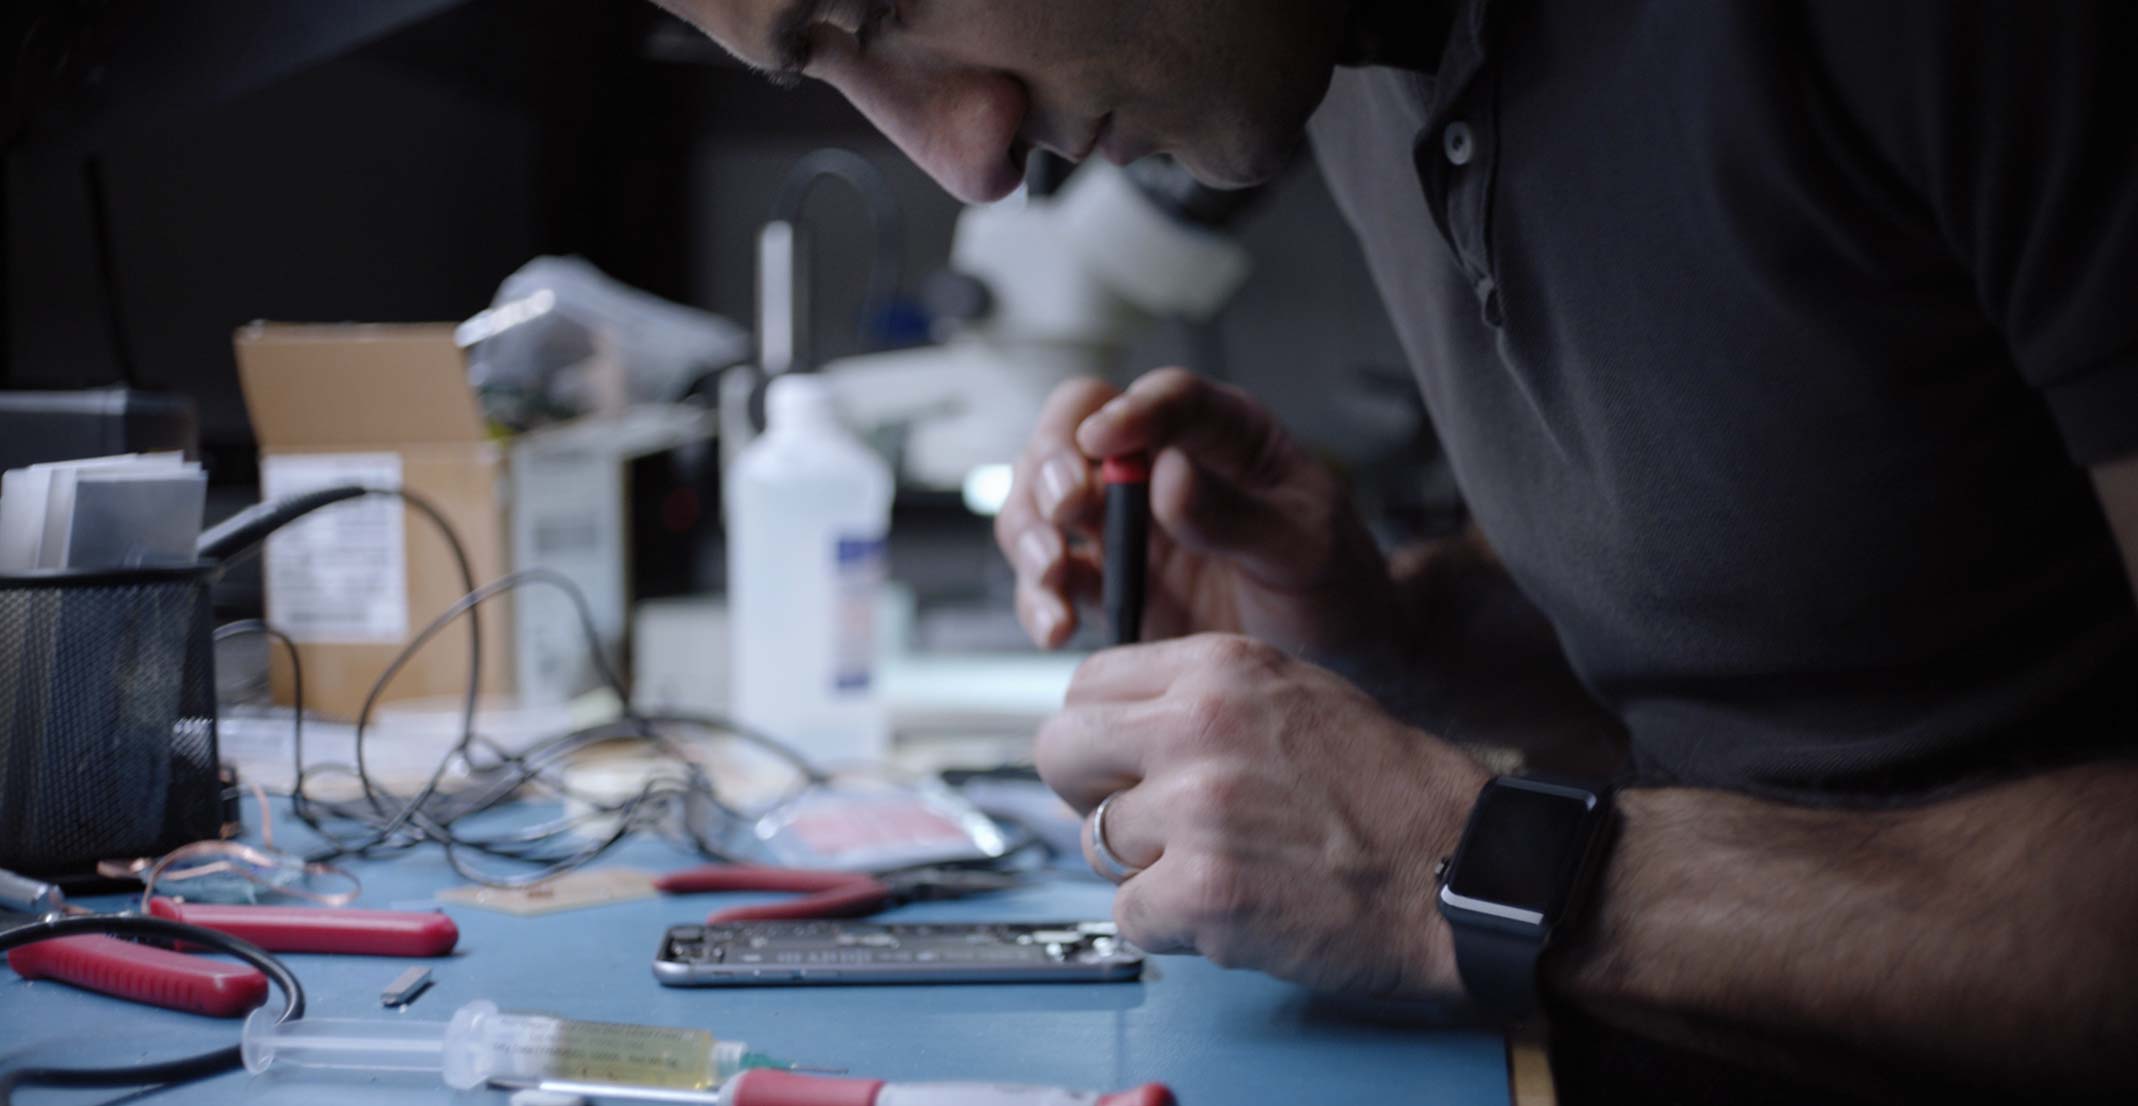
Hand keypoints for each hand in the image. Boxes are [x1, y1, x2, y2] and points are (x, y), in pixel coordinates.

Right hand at [992, 369, 1395, 654]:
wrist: (1337, 659)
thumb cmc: (1334, 585)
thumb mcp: (1305, 550)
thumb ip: (1239, 517)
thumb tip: (1168, 475)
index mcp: (1225, 434)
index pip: (1169, 397)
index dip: (1129, 412)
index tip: (1101, 441)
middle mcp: (1162, 465)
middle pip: (1075, 431)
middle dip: (1054, 465)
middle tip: (1067, 509)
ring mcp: (1127, 523)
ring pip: (1043, 500)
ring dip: (1031, 533)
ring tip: (1054, 573)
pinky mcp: (1108, 580)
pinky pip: (1049, 576)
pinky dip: (1037, 598)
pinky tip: (1056, 626)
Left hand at [1035, 633, 1487, 997]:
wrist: (1466, 872)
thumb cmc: (1396, 794)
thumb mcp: (1299, 696)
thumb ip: (1204, 700)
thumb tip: (1124, 726)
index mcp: (1220, 667)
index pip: (1087, 683)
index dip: (1099, 732)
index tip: (1120, 761)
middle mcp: (1197, 726)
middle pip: (1060, 751)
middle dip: (1086, 792)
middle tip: (1142, 822)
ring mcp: (1195, 809)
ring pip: (1097, 841)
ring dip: (1146, 867)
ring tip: (1223, 866)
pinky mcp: (1201, 891)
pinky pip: (1130, 913)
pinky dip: (1173, 925)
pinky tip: (1235, 909)